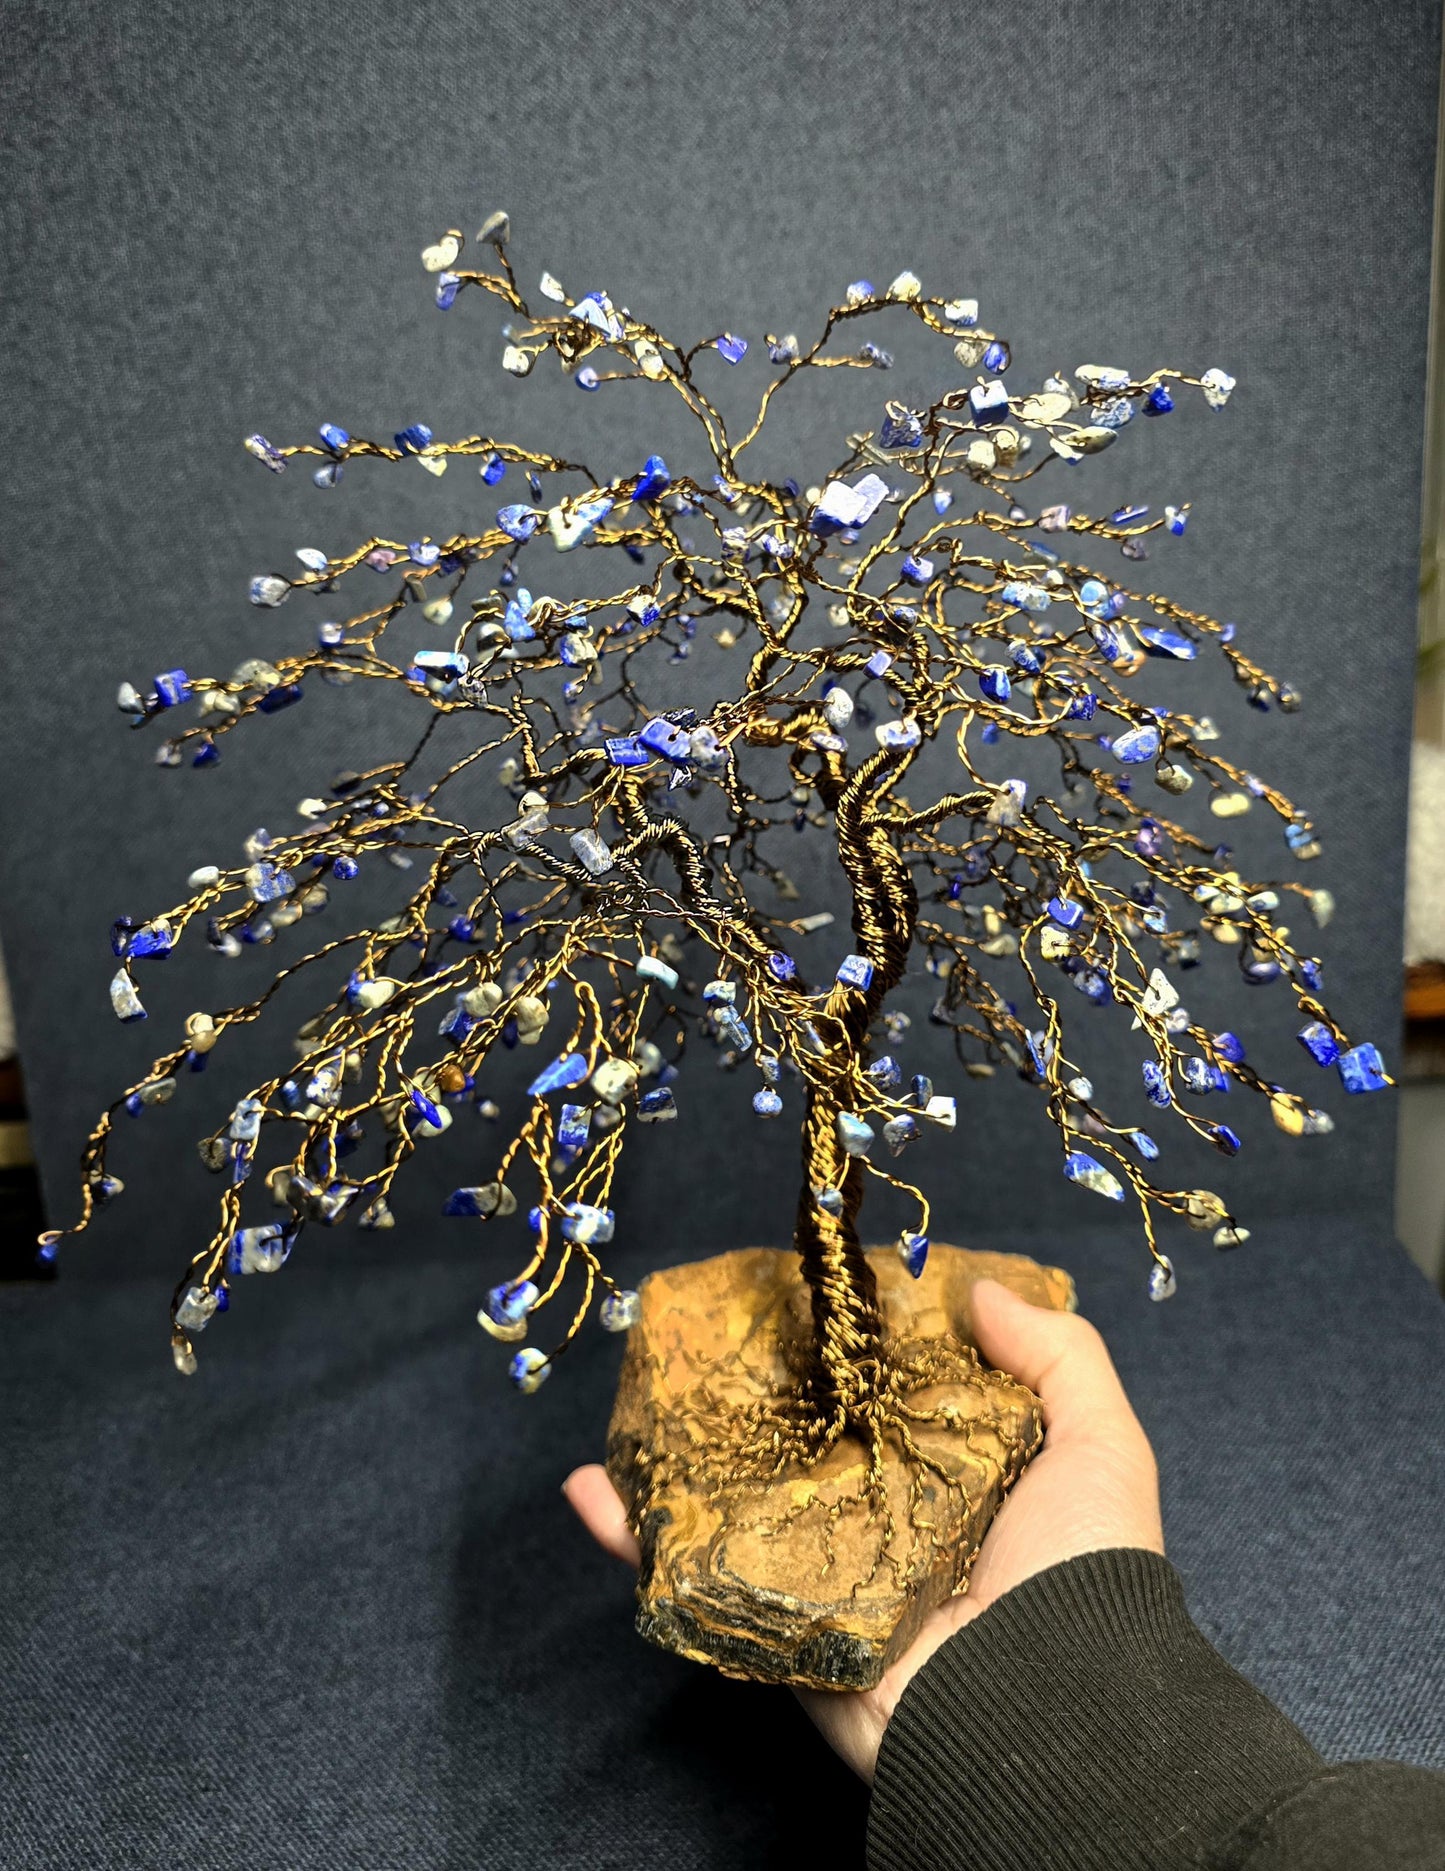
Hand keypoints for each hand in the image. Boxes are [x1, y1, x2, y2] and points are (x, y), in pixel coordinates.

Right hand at [563, 1277, 1162, 1782]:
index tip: (803, 1289)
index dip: (849, 1348)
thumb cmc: (1079, 1571)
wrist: (1040, 1709)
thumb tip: (982, 1289)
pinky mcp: (776, 1625)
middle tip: (699, 1337)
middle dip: (748, 1395)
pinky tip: (592, 1490)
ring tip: (630, 1398)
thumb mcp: (1102, 1445)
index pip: (887, 1400)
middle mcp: (884, 1523)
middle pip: (800, 1444)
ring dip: (673, 1457)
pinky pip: (695, 1579)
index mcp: (956, 1480)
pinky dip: (633, 1539)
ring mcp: (824, 1574)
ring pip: (732, 1504)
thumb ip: (1059, 1357)